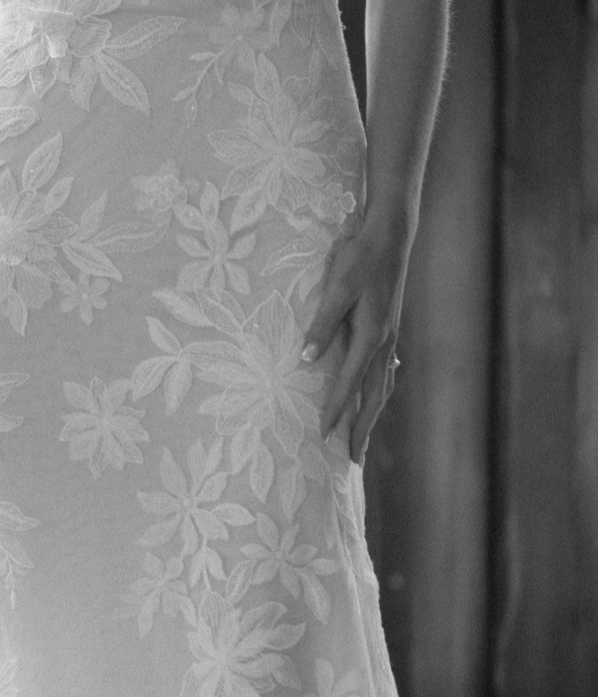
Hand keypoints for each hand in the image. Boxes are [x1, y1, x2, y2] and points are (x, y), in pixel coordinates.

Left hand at [299, 206, 412, 464]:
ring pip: (383, 387)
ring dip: (372, 415)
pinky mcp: (390, 330)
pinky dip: (379, 392)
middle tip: (351, 462)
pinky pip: (385, 372)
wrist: (390, 234)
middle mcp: (384, 342)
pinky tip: (374, 396)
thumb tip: (306, 359)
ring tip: (361, 440)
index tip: (323, 437)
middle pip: (374, 397)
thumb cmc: (359, 257)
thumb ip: (322, 323)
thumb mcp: (336, 286)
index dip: (336, 411)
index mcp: (371, 335)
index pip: (349, 384)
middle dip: (362, 429)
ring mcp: (390, 337)